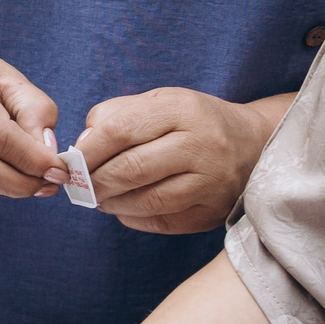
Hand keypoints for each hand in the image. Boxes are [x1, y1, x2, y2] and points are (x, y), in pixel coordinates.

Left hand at [70, 88, 290, 233]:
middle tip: (79, 186)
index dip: (88, 150)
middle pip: (131, 168)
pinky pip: (162, 222)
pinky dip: (133, 218)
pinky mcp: (212, 211)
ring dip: (111, 203)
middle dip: (95, 181)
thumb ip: (116, 115)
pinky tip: (123, 208)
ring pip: (146, 200)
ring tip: (97, 197)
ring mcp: (210, 182)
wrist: (254, 145)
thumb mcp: (159, 102)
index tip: (70, 162)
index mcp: (182, 109)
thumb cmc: (193, 121)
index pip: (121, 130)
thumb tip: (81, 147)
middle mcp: (201, 145)